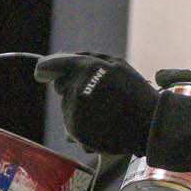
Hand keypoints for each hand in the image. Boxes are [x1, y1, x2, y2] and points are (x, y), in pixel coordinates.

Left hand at [33, 52, 158, 155]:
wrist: (149, 126)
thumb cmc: (136, 93)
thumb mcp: (117, 65)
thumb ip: (88, 59)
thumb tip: (64, 60)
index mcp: (85, 68)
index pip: (51, 65)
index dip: (46, 68)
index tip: (42, 73)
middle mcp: (75, 88)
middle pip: (61, 86)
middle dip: (72, 88)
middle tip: (97, 96)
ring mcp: (74, 111)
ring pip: (67, 107)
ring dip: (79, 109)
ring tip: (105, 114)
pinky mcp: (75, 131)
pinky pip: (71, 125)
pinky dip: (82, 126)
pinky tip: (102, 126)